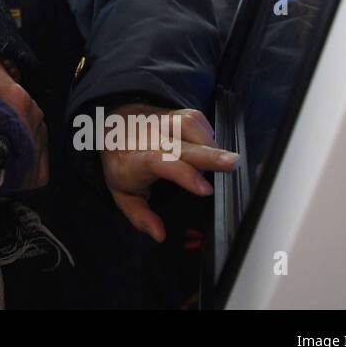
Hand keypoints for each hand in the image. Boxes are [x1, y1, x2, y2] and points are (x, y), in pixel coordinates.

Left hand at [99, 103, 238, 242]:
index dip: (183, 174)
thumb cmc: (122, 162)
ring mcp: (160, 121)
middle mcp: (146, 138)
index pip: (158, 163)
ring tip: (222, 162)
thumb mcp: (121, 193)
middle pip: (178, 143)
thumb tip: (159, 235)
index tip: (205, 189)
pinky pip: (195, 119)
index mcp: (133, 161)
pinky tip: (210, 148)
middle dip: (207, 154)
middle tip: (232, 164)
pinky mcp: (173, 112)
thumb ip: (139, 215)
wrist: (113, 124)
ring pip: (188, 125)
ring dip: (210, 143)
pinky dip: (208, 134)